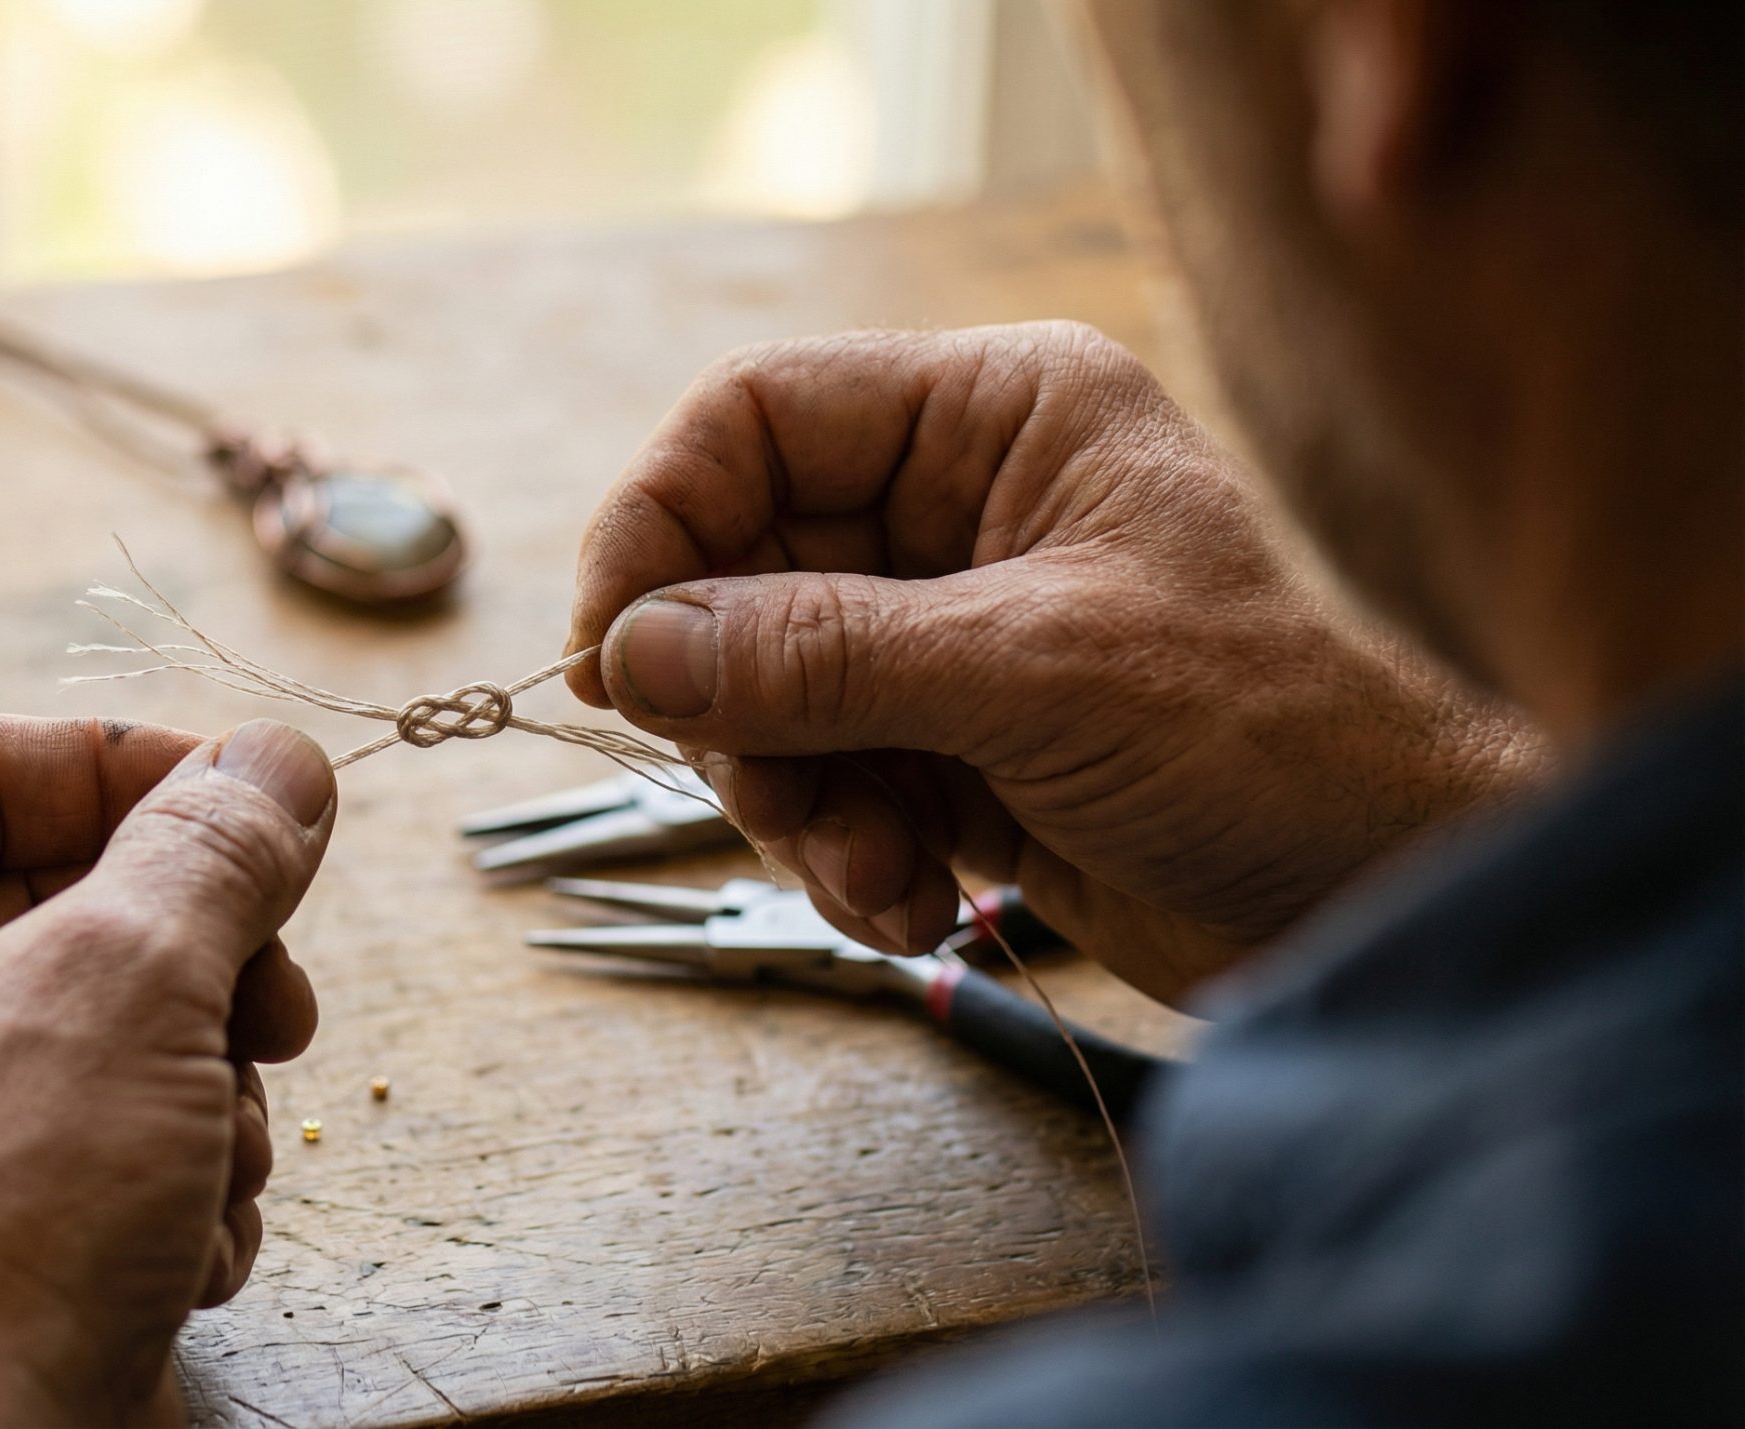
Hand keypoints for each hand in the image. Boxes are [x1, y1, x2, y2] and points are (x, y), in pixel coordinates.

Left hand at [0, 716, 335, 1425]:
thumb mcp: (132, 984)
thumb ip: (215, 847)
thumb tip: (279, 759)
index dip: (128, 768)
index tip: (255, 813)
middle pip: (57, 898)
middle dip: (198, 960)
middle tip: (280, 1010)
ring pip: (97, 1027)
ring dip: (201, 1087)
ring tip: (218, 1161)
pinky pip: (87, 1141)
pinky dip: (166, 1180)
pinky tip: (188, 1243)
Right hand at [567, 323, 1543, 1002]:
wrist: (1384, 906)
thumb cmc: (1268, 742)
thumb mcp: (1031, 677)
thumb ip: (817, 657)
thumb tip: (628, 650)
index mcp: (998, 417)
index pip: (756, 418)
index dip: (660, 521)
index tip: (612, 649)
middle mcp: (960, 508)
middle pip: (738, 570)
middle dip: (738, 703)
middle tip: (764, 790)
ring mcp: (947, 632)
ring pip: (763, 694)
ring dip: (791, 799)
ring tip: (870, 870)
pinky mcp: (949, 745)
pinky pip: (820, 780)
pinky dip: (840, 851)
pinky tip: (909, 903)